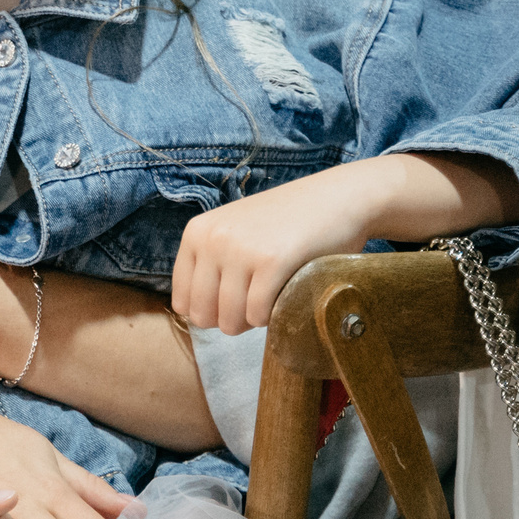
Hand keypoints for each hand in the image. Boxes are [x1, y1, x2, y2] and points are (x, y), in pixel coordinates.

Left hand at [171, 166, 378, 334]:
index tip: (235, 300)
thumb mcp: (234, 233)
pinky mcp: (271, 262)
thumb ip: (211, 265)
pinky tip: (286, 294)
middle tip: (256, 301)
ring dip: (253, 320)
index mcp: (196, 233)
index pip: (181, 301)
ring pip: (230, 320)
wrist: (336, 198)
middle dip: (230, 320)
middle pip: (203, 316)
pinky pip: (258, 315)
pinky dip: (273, 317)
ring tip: (272, 294)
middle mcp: (211, 239)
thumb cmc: (286, 223)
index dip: (210, 311)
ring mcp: (240, 250)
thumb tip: (197, 317)